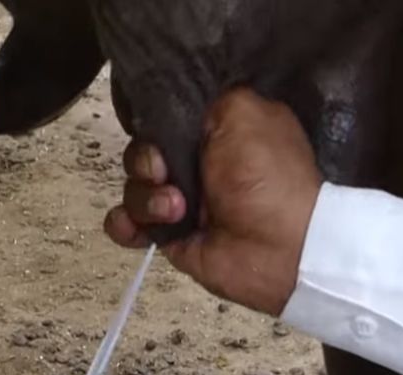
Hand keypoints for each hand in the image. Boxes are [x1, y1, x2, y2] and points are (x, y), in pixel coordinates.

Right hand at [104, 87, 321, 315]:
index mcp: (217, 131)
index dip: (154, 123)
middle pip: (143, 153)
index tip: (160, 133)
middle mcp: (197, 164)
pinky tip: (135, 228)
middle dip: (145, 162)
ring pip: (134, 187)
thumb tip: (172, 111)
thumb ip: (206, 100)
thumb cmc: (266, 176)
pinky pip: (128, 223)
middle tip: (166, 174)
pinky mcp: (169, 235)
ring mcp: (180, 201)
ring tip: (176, 211)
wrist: (278, 246)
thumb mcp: (243, 112)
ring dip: (146, 198)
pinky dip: (124, 224)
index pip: (166, 118)